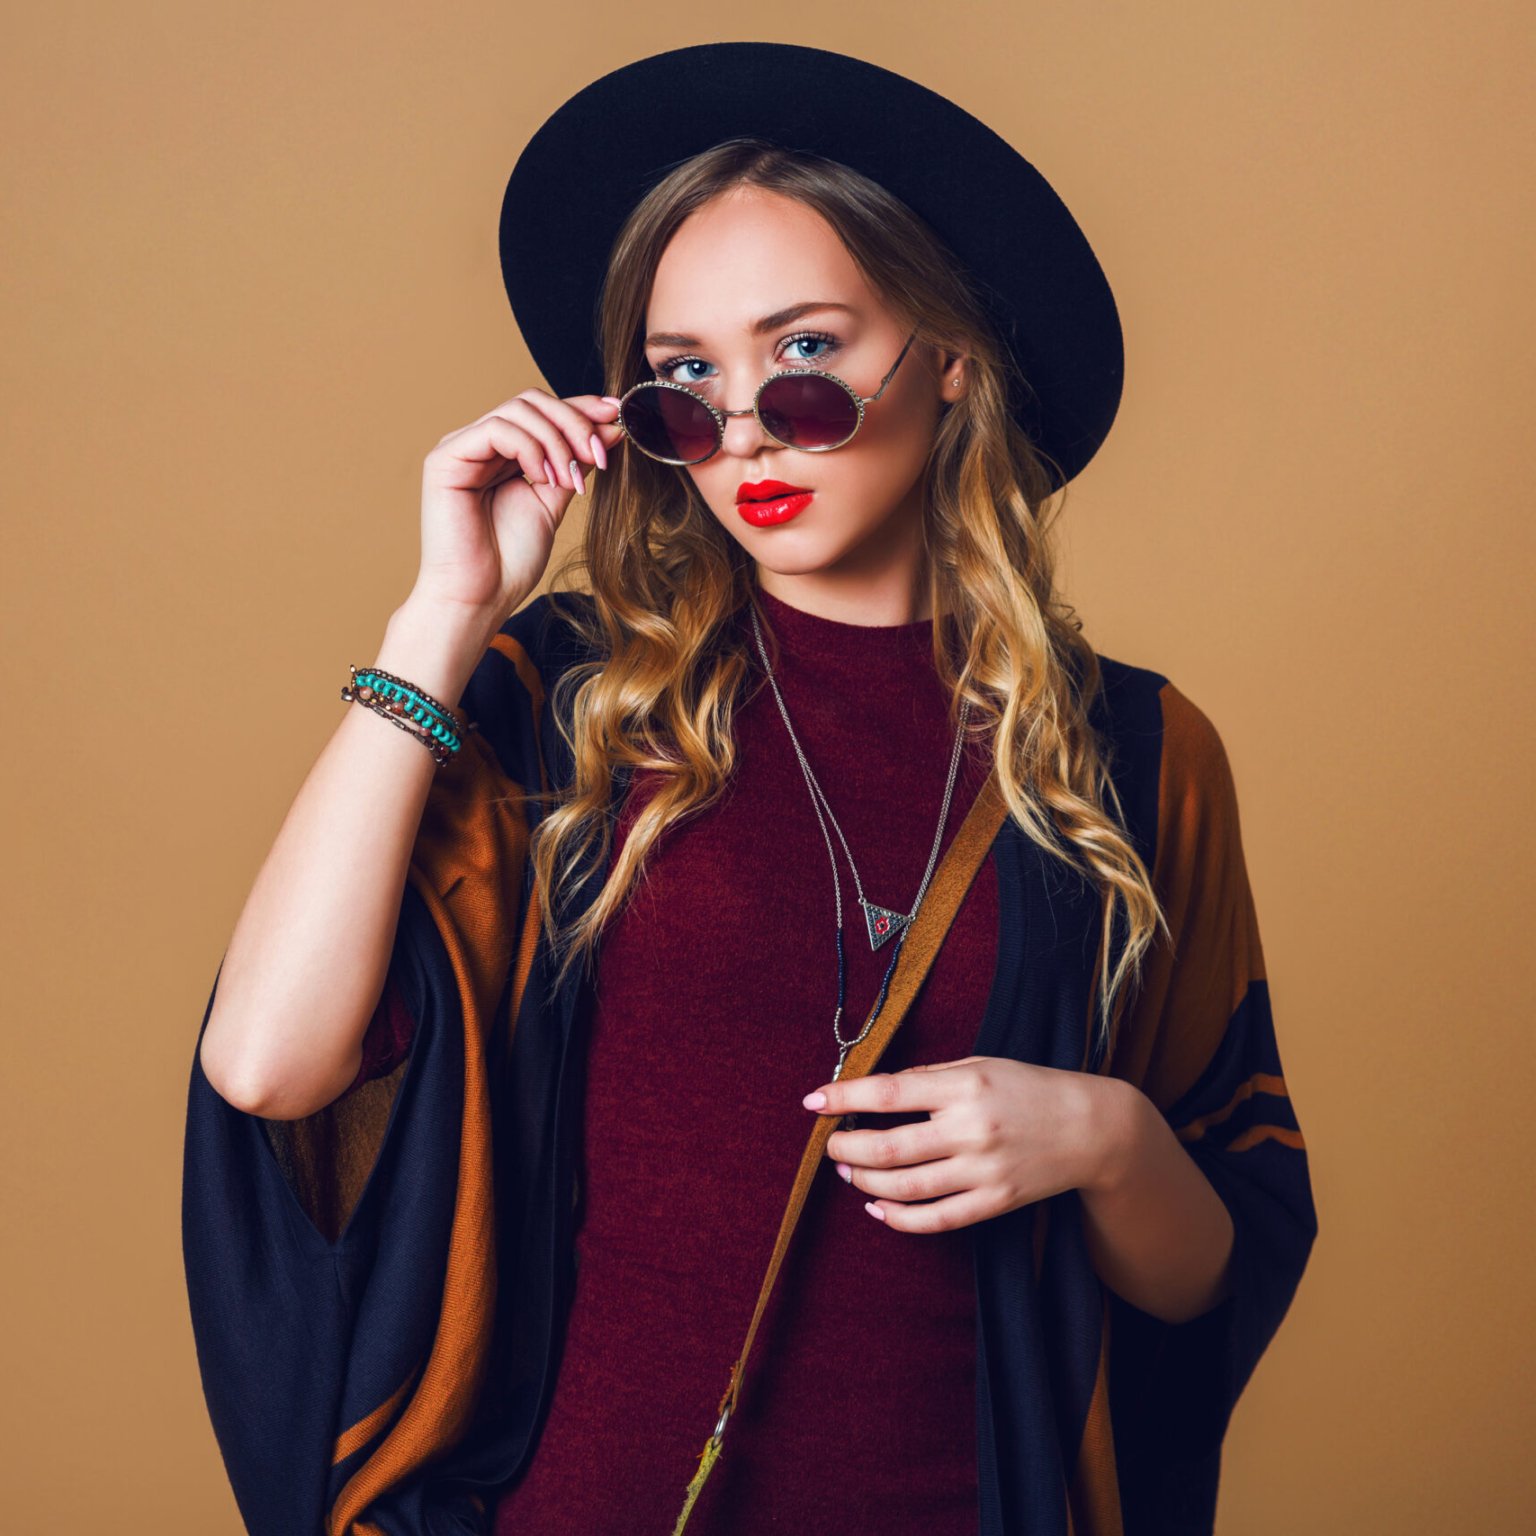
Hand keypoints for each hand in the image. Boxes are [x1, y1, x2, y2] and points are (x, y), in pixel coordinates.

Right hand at [412, 388, 627, 622]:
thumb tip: (611, 427)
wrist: (480, 597)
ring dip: (556, 440)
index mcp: (504, 452)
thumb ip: (576, 463)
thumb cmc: (511, 560)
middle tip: (599, 454)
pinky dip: (529, 448)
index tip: (617, 413)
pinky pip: (496, 430)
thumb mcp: (554, 502)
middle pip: (532, 401)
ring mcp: (462, 447)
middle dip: (574, 422)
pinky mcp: (446, 457)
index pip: (543, 412)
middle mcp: (480, 443)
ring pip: (518, 409)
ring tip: (568, 480)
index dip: (580, 407)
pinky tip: (542, 478)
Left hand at [802, 1055, 1133, 1233]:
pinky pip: (936, 1219)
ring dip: (865, 1183)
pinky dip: (899, 1218)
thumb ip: (929, 1077)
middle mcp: (971, 1128)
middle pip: (888, 1148)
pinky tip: (878, 1209)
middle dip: (847, 1149)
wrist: (1091, 1128)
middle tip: (830, 1146)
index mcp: (965, 1085)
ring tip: (848, 1173)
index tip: (813, 1101)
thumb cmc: (1027, 1088)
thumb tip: (875, 1092)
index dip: (844, 1098)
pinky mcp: (995, 1202)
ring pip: (905, 1187)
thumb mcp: (980, 1065)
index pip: (889, 1092)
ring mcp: (983, 1170)